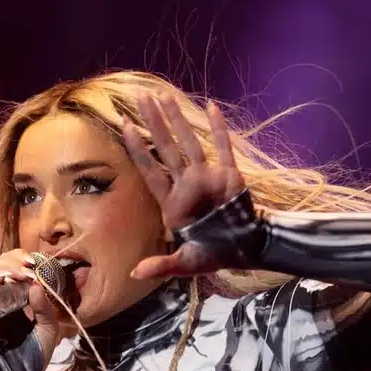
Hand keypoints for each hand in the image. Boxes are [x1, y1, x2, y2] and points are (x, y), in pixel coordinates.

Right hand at [0, 249, 67, 365]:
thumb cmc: (35, 355)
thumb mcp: (48, 331)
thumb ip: (44, 309)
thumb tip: (35, 285)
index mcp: (14, 294)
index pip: (8, 264)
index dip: (16, 259)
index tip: (28, 267)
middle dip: (3, 265)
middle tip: (19, 275)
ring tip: (0, 280)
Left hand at [121, 92, 245, 279]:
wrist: (246, 249)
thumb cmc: (214, 254)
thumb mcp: (186, 264)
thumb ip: (162, 266)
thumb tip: (135, 275)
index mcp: (173, 203)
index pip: (150, 170)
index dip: (137, 149)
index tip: (124, 126)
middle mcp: (187, 184)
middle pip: (166, 148)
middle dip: (153, 123)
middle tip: (140, 97)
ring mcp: (208, 177)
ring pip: (189, 142)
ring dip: (177, 120)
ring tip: (164, 95)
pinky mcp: (230, 175)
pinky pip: (223, 148)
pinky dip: (218, 129)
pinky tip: (211, 106)